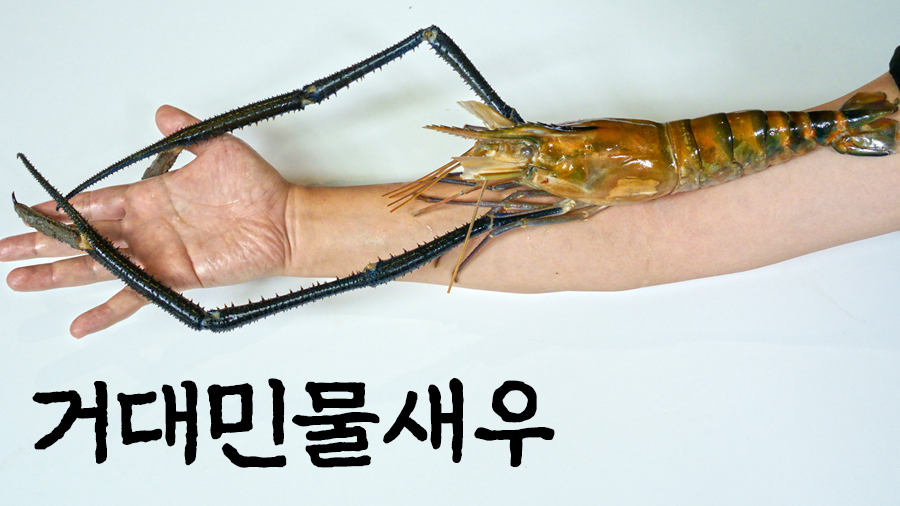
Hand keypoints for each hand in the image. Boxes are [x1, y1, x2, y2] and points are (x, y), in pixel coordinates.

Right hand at [1, 106, 298, 336]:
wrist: (285, 221)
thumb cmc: (257, 188)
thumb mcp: (217, 147)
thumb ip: (185, 132)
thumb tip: (161, 112)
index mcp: (149, 197)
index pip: (93, 203)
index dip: (61, 209)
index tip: (29, 212)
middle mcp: (147, 227)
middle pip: (83, 237)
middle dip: (42, 244)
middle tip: (4, 252)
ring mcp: (158, 254)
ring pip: (97, 266)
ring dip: (57, 273)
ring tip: (19, 280)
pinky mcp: (175, 276)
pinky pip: (135, 294)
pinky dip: (107, 309)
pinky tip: (81, 323)